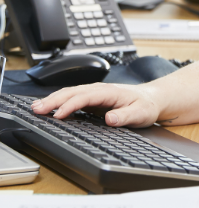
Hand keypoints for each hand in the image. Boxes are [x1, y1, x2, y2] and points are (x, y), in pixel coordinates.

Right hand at [29, 83, 163, 128]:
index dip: (71, 105)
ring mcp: (95, 93)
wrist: (153, 98)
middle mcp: (100, 89)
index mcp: (110, 92)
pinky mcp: (93, 99)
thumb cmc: (147, 105)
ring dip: (53, 99)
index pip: (86, 97)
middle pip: (74, 92)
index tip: (57, 115)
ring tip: (36, 108)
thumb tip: (110, 119)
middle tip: (37, 109)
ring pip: (71, 93)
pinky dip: (59, 101)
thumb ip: (126, 116)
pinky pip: (73, 98)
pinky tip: (49, 108)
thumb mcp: (141, 113)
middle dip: (54, 100)